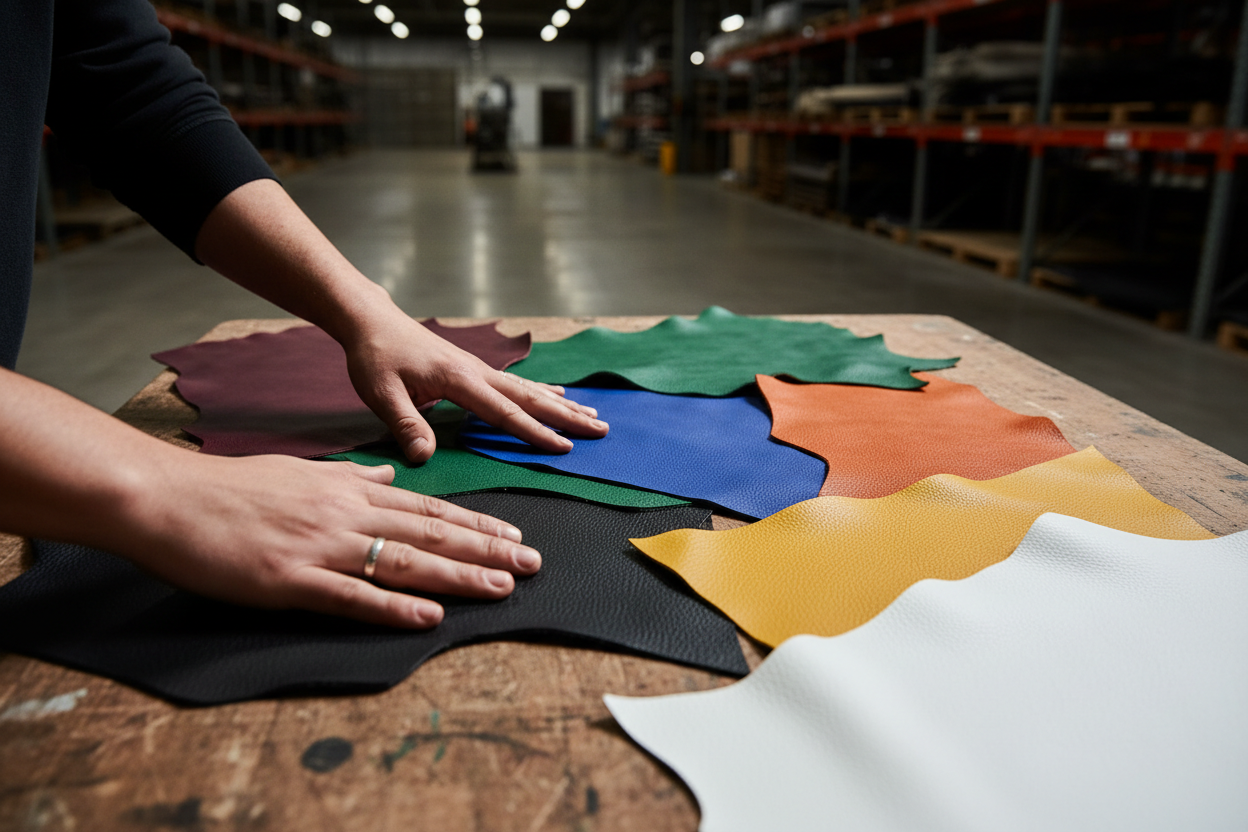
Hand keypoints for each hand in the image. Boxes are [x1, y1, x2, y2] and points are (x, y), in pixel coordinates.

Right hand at [122, 452, 539, 627]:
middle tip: (533, 564)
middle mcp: (345, 515)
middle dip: (486, 550)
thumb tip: (388, 475)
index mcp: (349, 491)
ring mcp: (320, 548)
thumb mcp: (301, 470)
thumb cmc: (233, 487)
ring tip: (502, 587)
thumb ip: (350, 475)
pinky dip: (392, 607)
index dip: (476, 525)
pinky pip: (350, 596)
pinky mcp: (290, 581)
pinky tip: (428, 616)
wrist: (171, 499)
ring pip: (404, 561)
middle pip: (430, 533)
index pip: (428, 508)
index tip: (514, 536)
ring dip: (458, 575)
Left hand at [342, 307, 607, 462]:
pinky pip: (518, 383)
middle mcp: (478, 372)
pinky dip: (544, 391)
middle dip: (567, 417)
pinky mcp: (474, 368)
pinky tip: (560, 395)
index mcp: (460, 381)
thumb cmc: (375, 356)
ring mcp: (479, 368)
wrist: (372, 321)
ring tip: (593, 416)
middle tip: (601, 430)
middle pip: (531, 398)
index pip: (505, 413)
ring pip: (530, 389)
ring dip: (563, 404)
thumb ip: (406, 424)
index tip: (564, 448)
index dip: (535, 432)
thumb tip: (425, 457)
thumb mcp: (381, 393)